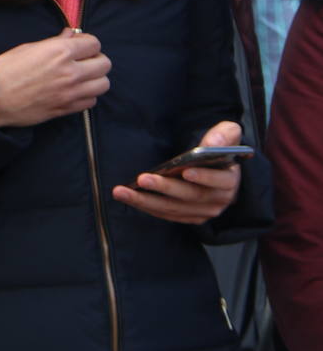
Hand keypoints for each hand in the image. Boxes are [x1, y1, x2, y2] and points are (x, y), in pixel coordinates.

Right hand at [0, 28, 109, 127]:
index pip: (94, 43)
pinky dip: (87, 95)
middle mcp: (70, 72)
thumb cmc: (6, 69)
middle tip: (83, 61)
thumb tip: (72, 35)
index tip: (79, 45)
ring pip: (103, 84)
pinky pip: (91, 101)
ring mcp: (70, 92)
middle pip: (105, 64)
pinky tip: (74, 91)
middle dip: (96, 59)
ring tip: (81, 77)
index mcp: (60, 52)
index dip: (88, 43)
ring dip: (95, 79)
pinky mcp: (66, 109)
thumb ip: (55, 42)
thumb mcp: (29, 48)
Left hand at [113, 121, 242, 223]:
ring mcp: (202, 211)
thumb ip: (223, 135)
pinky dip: (146, 207)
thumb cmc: (218, 148)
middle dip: (165, 188)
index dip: (204, 177)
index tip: (186, 171)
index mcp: (229, 180)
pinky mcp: (187, 216)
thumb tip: (213, 144)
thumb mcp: (227, 134)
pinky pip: (165, 214)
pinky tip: (128, 197)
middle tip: (143, 179)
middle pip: (190, 195)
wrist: (215, 167)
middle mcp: (218, 200)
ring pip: (173, 208)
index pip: (220, 181)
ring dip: (146, 201)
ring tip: (122, 191)